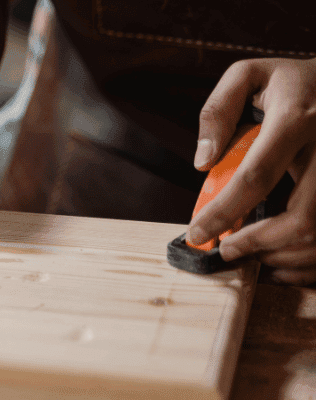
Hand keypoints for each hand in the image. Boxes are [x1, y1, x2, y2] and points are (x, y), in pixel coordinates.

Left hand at [187, 57, 315, 284]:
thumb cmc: (296, 82)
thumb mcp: (250, 75)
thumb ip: (217, 111)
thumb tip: (203, 161)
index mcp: (296, 119)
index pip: (255, 177)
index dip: (224, 212)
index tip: (198, 232)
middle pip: (301, 217)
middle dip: (259, 244)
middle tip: (227, 251)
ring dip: (283, 255)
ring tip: (252, 254)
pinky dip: (307, 259)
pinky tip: (281, 257)